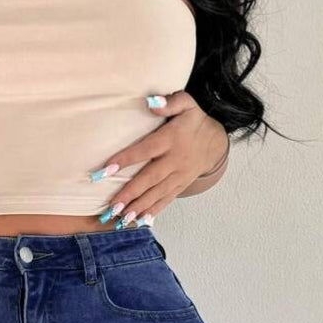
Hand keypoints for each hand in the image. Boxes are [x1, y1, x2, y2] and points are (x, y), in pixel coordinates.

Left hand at [89, 91, 227, 226]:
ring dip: (139, 206)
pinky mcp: (181, 185)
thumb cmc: (194, 121)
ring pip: (157, 193)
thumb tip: (151, 102)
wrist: (216, 140)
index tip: (106, 170)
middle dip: (130, 193)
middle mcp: (175, 160)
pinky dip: (153, 211)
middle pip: (150, 178)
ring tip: (122, 218)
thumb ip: (170, 102)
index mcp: (171, 139)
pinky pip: (167, 199)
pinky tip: (139, 221)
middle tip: (112, 206)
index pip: (146, 150)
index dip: (126, 159)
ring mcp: (180, 175)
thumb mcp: (187, 104)